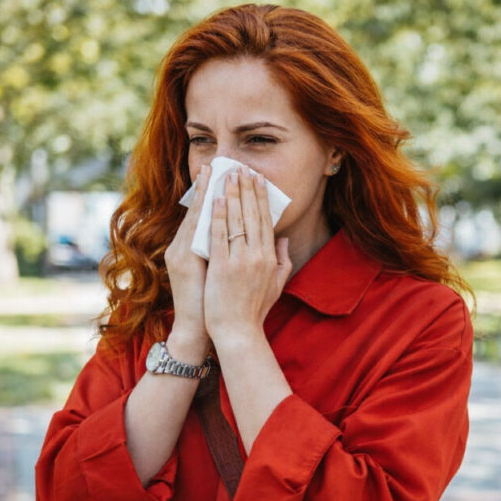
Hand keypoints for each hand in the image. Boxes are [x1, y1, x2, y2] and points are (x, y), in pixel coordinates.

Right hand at [163, 165, 211, 357]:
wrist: (197, 329)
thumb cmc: (212, 304)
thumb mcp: (218, 274)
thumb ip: (228, 253)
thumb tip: (246, 237)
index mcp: (190, 249)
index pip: (204, 215)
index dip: (213, 193)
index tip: (223, 172)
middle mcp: (182, 247)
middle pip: (197, 210)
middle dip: (209, 186)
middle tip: (220, 162)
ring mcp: (181, 254)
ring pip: (194, 217)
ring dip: (205, 193)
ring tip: (216, 172)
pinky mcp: (183, 263)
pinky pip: (196, 234)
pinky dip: (204, 216)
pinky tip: (212, 200)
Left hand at [204, 166, 292, 342]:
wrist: (238, 332)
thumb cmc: (254, 311)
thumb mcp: (276, 285)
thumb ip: (283, 261)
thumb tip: (284, 239)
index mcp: (270, 258)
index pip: (265, 220)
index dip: (260, 198)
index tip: (256, 179)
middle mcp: (258, 256)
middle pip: (252, 214)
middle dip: (246, 189)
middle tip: (242, 168)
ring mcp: (240, 260)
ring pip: (236, 220)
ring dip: (232, 194)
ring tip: (228, 175)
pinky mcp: (222, 267)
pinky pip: (220, 235)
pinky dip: (219, 215)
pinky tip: (216, 199)